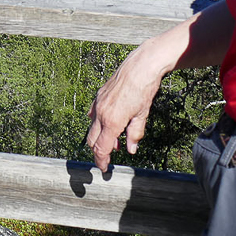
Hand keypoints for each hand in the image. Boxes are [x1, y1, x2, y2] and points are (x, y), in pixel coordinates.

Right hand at [85, 44, 165, 171]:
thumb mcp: (142, 115)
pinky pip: (93, 114)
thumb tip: (131, 148)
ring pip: (92, 127)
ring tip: (115, 141)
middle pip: (92, 140)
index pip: (101, 148)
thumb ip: (135, 133)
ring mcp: (98, 103)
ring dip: (100, 137)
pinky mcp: (99, 96)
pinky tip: (108, 124)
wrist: (140, 66)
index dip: (101, 161)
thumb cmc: (143, 89)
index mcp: (112, 121)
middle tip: (108, 158)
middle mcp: (101, 113)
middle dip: (99, 151)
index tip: (104, 168)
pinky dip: (98, 123)